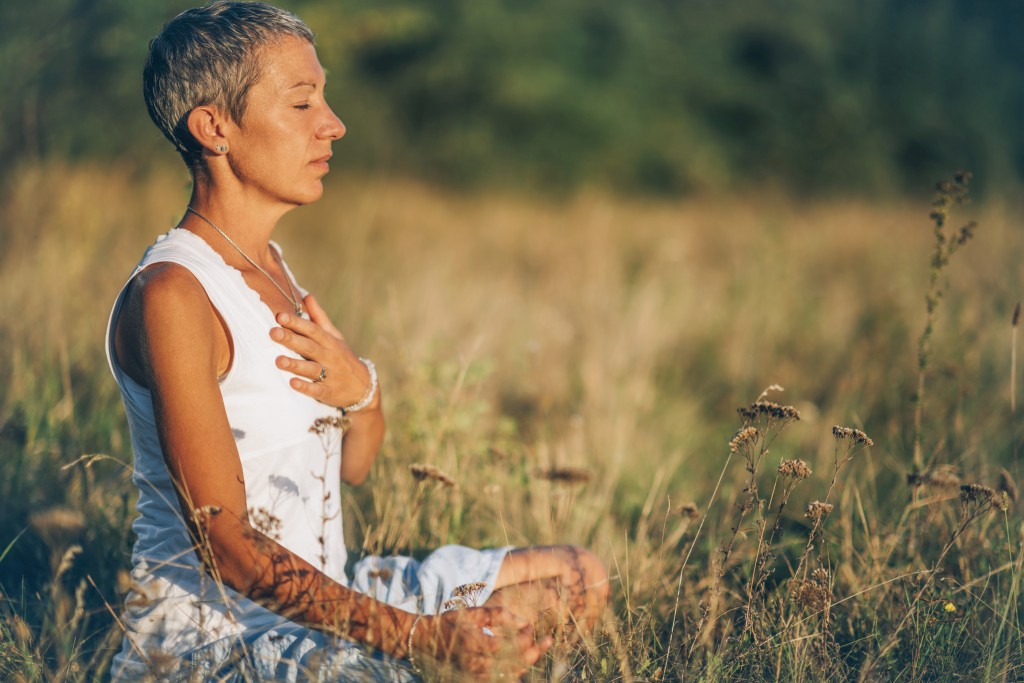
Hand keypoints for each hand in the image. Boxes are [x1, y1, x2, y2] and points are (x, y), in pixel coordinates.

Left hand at [270, 294, 375, 409]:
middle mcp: (330, 357)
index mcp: (330, 342)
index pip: (313, 330)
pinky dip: (305, 387)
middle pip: (309, 347)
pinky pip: (316, 390)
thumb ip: (319, 318)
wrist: (363, 387)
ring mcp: (330, 375)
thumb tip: (306, 296)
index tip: (280, 316)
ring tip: (278, 360)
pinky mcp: (329, 392)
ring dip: (295, 364)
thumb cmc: (343, 357)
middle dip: (291, 340)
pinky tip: (292, 383)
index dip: (297, 323)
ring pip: (311, 369)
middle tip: (273, 333)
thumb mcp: (335, 336)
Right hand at [416, 607, 552, 679]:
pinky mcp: (474, 680)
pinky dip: (514, 673)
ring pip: (511, 676)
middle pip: (516, 665)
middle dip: (535, 652)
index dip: (527, 637)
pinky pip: (500, 681)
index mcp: (476, 645)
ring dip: (526, 663)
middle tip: (546, 641)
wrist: (426, 641)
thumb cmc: (451, 623)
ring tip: (536, 649)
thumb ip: (499, 615)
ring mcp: (475, 676)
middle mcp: (476, 665)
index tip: (531, 627)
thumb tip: (524, 621)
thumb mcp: (474, 614)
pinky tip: (521, 663)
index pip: (512, 646)